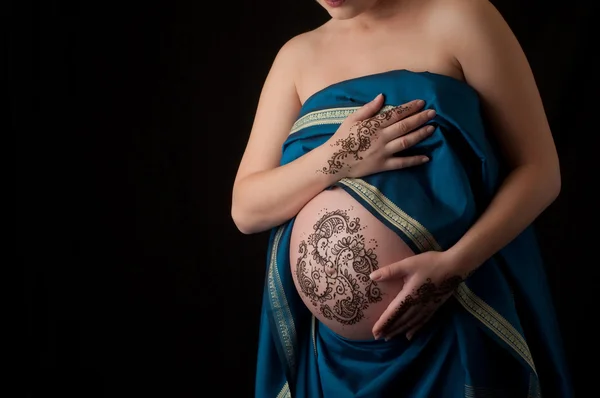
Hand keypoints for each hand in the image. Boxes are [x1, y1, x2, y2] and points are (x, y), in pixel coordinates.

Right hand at [318, 94, 436, 178]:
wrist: (334, 161)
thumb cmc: (342, 138)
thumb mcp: (351, 119)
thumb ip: (368, 108)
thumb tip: (382, 96)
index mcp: (374, 125)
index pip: (395, 114)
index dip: (410, 108)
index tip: (422, 103)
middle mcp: (381, 137)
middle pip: (404, 126)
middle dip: (420, 118)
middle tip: (433, 113)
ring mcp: (383, 152)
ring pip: (406, 142)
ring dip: (420, 135)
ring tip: (432, 129)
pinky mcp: (383, 165)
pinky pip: (401, 163)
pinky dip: (414, 160)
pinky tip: (426, 158)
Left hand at [369, 251, 465, 340]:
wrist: (454, 267)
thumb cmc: (430, 263)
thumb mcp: (408, 264)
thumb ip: (390, 271)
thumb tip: (371, 276)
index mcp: (409, 296)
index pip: (393, 313)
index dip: (383, 323)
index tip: (374, 332)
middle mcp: (417, 305)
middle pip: (401, 321)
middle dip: (389, 330)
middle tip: (378, 337)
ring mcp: (426, 308)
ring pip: (410, 324)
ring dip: (399, 331)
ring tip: (389, 338)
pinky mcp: (434, 307)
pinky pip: (422, 322)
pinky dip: (414, 330)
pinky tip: (409, 336)